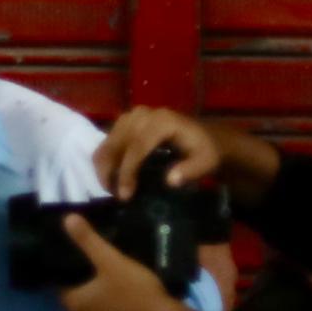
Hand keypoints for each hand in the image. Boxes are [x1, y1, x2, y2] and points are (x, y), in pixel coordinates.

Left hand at [57, 216, 213, 310]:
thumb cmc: (136, 291)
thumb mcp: (111, 260)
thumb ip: (89, 241)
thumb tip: (66, 219)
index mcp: (75, 305)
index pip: (62, 284)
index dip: (70, 270)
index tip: (80, 257)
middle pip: (80, 297)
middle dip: (88, 282)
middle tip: (100, 264)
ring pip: (98, 309)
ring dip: (104, 297)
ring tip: (115, 278)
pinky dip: (117, 308)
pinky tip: (129, 296)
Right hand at [97, 106, 277, 204]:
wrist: (205, 137)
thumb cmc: (205, 150)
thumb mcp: (206, 162)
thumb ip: (191, 170)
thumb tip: (170, 180)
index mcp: (162, 122)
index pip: (137, 147)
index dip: (127, 172)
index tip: (125, 195)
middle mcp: (142, 115)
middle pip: (116, 144)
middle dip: (110, 172)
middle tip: (115, 195)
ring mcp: (131, 117)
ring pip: (107, 144)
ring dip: (104, 168)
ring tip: (111, 189)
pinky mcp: (124, 122)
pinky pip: (106, 142)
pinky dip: (104, 161)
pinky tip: (111, 177)